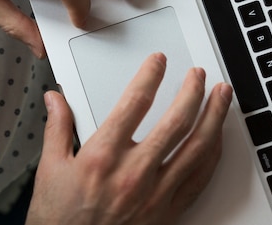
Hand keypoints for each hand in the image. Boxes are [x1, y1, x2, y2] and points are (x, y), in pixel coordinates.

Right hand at [26, 53, 232, 224]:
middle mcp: (134, 173)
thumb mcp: (50, 168)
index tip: (158, 62)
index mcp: (103, 156)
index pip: (135, 103)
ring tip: (221, 96)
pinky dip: (213, 153)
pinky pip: (200, 178)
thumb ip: (57, 127)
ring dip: (214, 117)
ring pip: (196, 147)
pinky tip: (217, 138)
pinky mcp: (168, 212)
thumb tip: (55, 98)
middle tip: (198, 75)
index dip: (150, 75)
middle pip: (175, 121)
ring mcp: (155, 194)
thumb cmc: (59, 218)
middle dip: (192, 91)